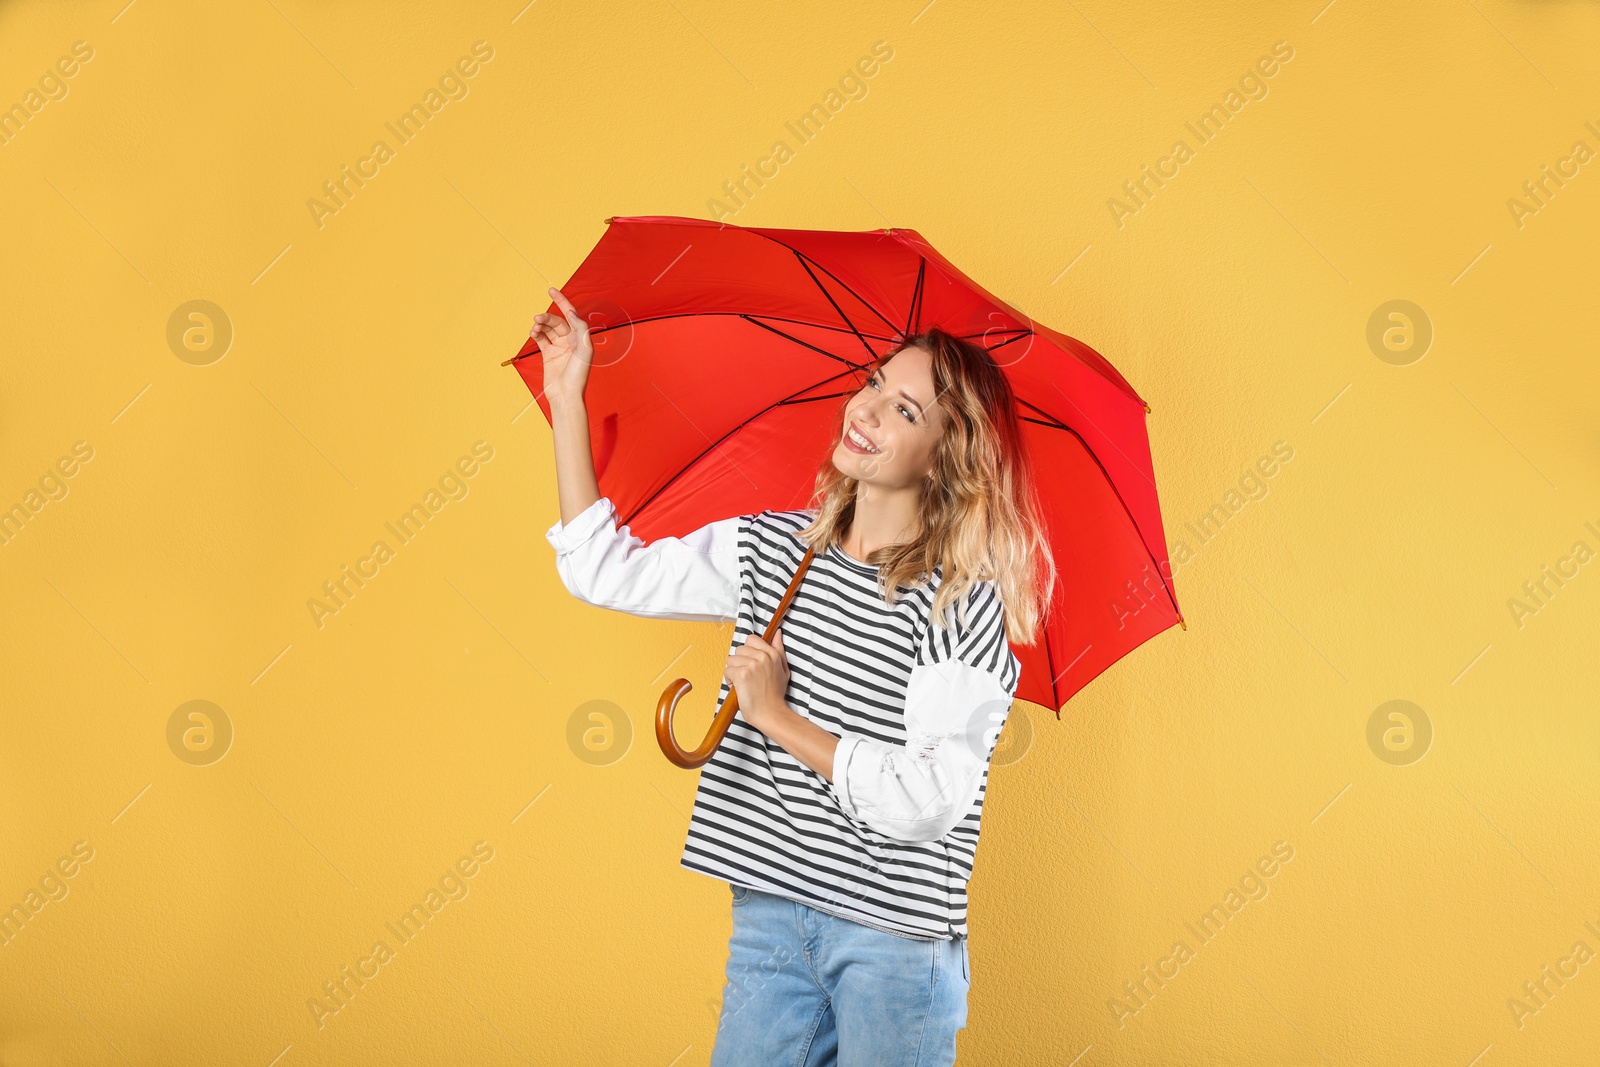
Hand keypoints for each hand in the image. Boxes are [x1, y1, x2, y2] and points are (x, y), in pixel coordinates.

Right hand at [531, 287, 592, 407]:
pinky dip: (536, 334)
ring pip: (548, 329)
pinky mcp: (549, 354)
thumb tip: (571, 312)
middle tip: (537, 318)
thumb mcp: (585, 349)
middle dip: (547, 318)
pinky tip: (533, 333)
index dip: (562, 301)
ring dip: (540, 325)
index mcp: (581, 337)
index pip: (571, 314)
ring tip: (534, 327)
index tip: (551, 290)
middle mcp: (571, 341)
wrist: (566, 395)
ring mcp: (559, 347)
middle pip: (557, 321)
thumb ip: (580, 328)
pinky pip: (541, 339)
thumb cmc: (579, 375)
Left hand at [725, 629, 790, 728]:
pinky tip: (738, 688)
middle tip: (746, 676)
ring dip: (733, 671)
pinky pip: (727, 671)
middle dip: (739, 662)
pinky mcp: (742, 674)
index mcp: (772, 654)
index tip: (749, 662)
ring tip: (742, 683)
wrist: (771, 713)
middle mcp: (762, 657)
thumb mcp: (783, 670)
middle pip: (739, 649)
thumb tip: (778, 634)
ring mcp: (752, 665)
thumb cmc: (775, 695)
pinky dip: (729, 681)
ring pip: (731, 660)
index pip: (751, 639)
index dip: (747, 651)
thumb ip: (779, 650)